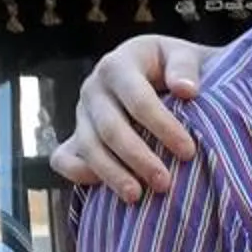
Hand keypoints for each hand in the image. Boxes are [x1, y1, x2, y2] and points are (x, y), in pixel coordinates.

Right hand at [53, 36, 207, 203]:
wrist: (158, 74)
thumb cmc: (174, 69)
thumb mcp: (183, 55)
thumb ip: (185, 66)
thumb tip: (186, 90)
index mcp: (118, 65)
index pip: (137, 98)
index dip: (162, 126)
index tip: (188, 151)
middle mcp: (94, 88)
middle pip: (111, 128)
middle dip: (138, 158)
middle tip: (165, 183)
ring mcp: (82, 114)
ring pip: (89, 147)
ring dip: (112, 174)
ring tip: (137, 196)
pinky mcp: (75, 136)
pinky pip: (63, 158)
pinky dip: (77, 175)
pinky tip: (102, 194)